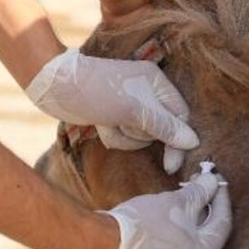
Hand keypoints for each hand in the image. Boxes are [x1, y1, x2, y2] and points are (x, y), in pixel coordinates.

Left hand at [26, 48, 197, 172]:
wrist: (55, 86)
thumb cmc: (97, 92)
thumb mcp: (134, 110)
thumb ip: (165, 127)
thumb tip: (192, 141)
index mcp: (158, 83)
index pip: (181, 117)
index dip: (177, 142)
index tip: (171, 165)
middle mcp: (148, 93)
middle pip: (161, 130)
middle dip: (140, 134)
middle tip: (124, 126)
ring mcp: (131, 106)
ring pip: (141, 136)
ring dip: (124, 136)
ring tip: (108, 122)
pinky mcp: (115, 116)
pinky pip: (124, 137)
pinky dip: (113, 135)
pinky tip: (100, 125)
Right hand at [78, 172, 231, 248]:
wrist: (101, 246)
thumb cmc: (142, 225)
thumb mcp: (175, 202)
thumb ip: (199, 192)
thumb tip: (212, 182)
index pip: (222, 224)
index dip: (221, 198)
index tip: (218, 180)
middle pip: (206, 236)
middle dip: (205, 208)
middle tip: (202, 186)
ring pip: (188, 244)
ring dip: (189, 221)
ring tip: (184, 197)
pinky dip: (174, 234)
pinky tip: (167, 217)